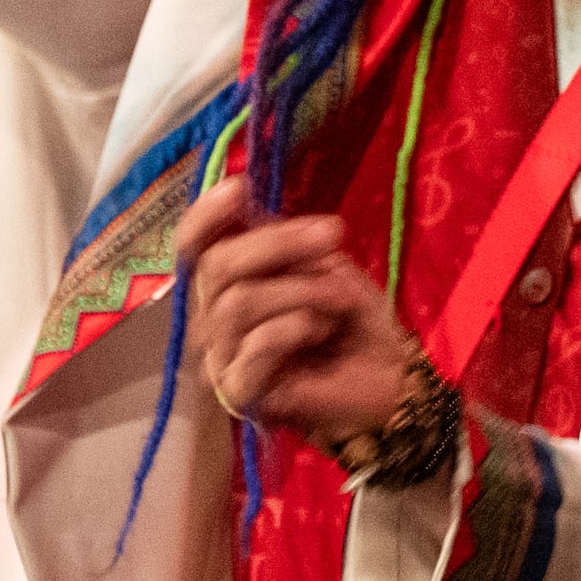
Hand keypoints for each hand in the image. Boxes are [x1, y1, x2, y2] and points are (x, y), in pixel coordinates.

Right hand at [178, 178, 430, 450]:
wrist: (389, 375)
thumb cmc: (352, 318)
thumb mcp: (322, 264)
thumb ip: (281, 240)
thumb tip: (245, 199)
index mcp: (227, 285)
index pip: (191, 246)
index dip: (204, 214)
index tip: (240, 188)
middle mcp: (212, 319)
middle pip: (215, 267)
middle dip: (277, 243)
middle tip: (333, 233)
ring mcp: (221, 358)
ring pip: (237, 303)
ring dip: (301, 290)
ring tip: (342, 298)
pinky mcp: (240, 392)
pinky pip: (258, 344)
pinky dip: (298, 326)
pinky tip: (324, 331)